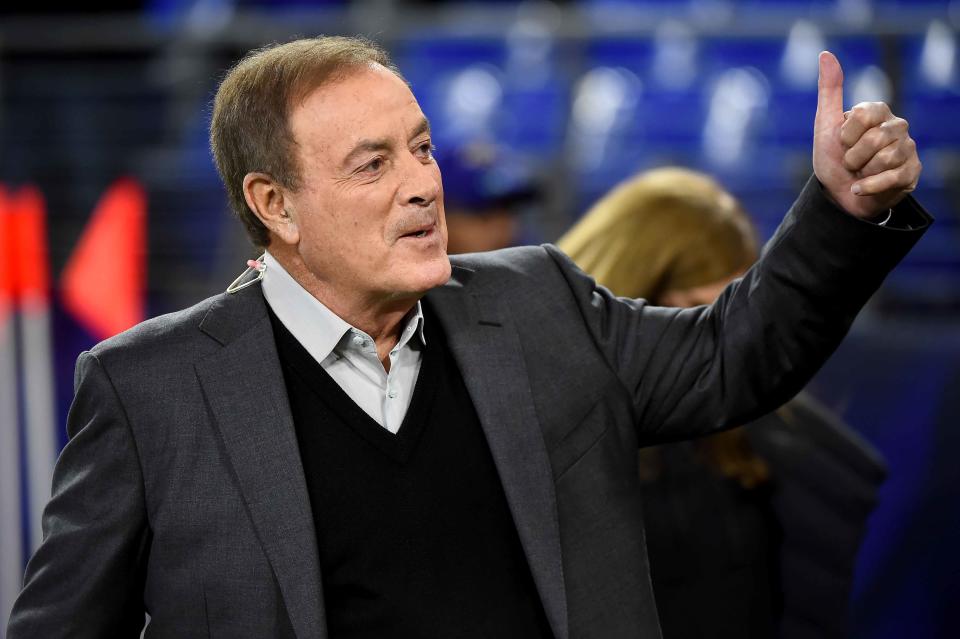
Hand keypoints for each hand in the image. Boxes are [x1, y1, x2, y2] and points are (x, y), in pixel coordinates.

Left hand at [813, 51, 921, 218]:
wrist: (838, 195)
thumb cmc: (833, 158)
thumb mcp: (825, 125)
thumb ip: (829, 90)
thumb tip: (825, 54)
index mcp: (877, 111)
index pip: (864, 114)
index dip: (846, 135)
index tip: (842, 143)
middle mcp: (897, 126)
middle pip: (875, 139)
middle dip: (852, 157)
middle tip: (850, 162)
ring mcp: (907, 149)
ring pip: (885, 158)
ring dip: (861, 172)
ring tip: (859, 173)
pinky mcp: (911, 172)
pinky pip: (892, 178)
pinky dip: (868, 187)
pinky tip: (859, 188)